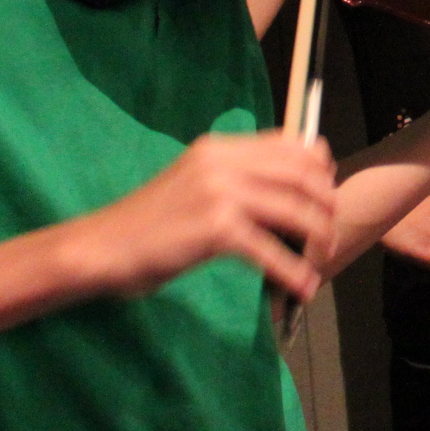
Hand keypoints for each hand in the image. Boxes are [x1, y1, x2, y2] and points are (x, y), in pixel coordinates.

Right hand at [61, 129, 335, 305]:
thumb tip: (288, 191)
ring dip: (317, 239)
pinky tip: (302, 287)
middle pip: (303, 174)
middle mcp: (223, 161)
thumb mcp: (194, 184)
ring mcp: (219, 193)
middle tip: (329, 234)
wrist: (100, 247)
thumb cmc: (147, 223)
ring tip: (319, 262)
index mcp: (219, 147)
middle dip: (326, 206)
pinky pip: (271, 250)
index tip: (327, 193)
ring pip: (296, 210)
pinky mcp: (215, 229)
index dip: (320, 168)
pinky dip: (293, 272)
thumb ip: (235, 179)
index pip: (290, 144)